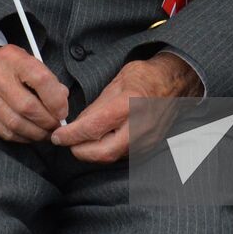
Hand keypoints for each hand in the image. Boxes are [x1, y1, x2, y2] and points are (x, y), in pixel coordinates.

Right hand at [0, 44, 68, 141]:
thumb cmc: (5, 65)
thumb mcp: (25, 60)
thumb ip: (46, 79)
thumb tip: (61, 103)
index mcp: (12, 57)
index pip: (41, 80)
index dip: (56, 100)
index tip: (63, 110)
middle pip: (28, 107)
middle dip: (48, 121)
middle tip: (57, 125)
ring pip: (16, 124)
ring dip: (36, 133)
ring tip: (46, 132)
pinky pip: (5, 132)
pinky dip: (22, 137)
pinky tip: (30, 134)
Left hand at [50, 52, 201, 162]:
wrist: (175, 83)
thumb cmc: (146, 77)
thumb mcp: (116, 82)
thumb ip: (96, 106)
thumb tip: (77, 124)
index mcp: (129, 104)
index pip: (94, 127)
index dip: (72, 134)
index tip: (58, 136)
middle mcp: (140, 126)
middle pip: (103, 152)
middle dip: (80, 150)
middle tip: (67, 141)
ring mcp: (146, 139)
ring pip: (112, 156)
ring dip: (92, 152)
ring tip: (80, 140)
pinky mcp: (148, 147)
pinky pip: (122, 155)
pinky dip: (106, 150)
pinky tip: (99, 141)